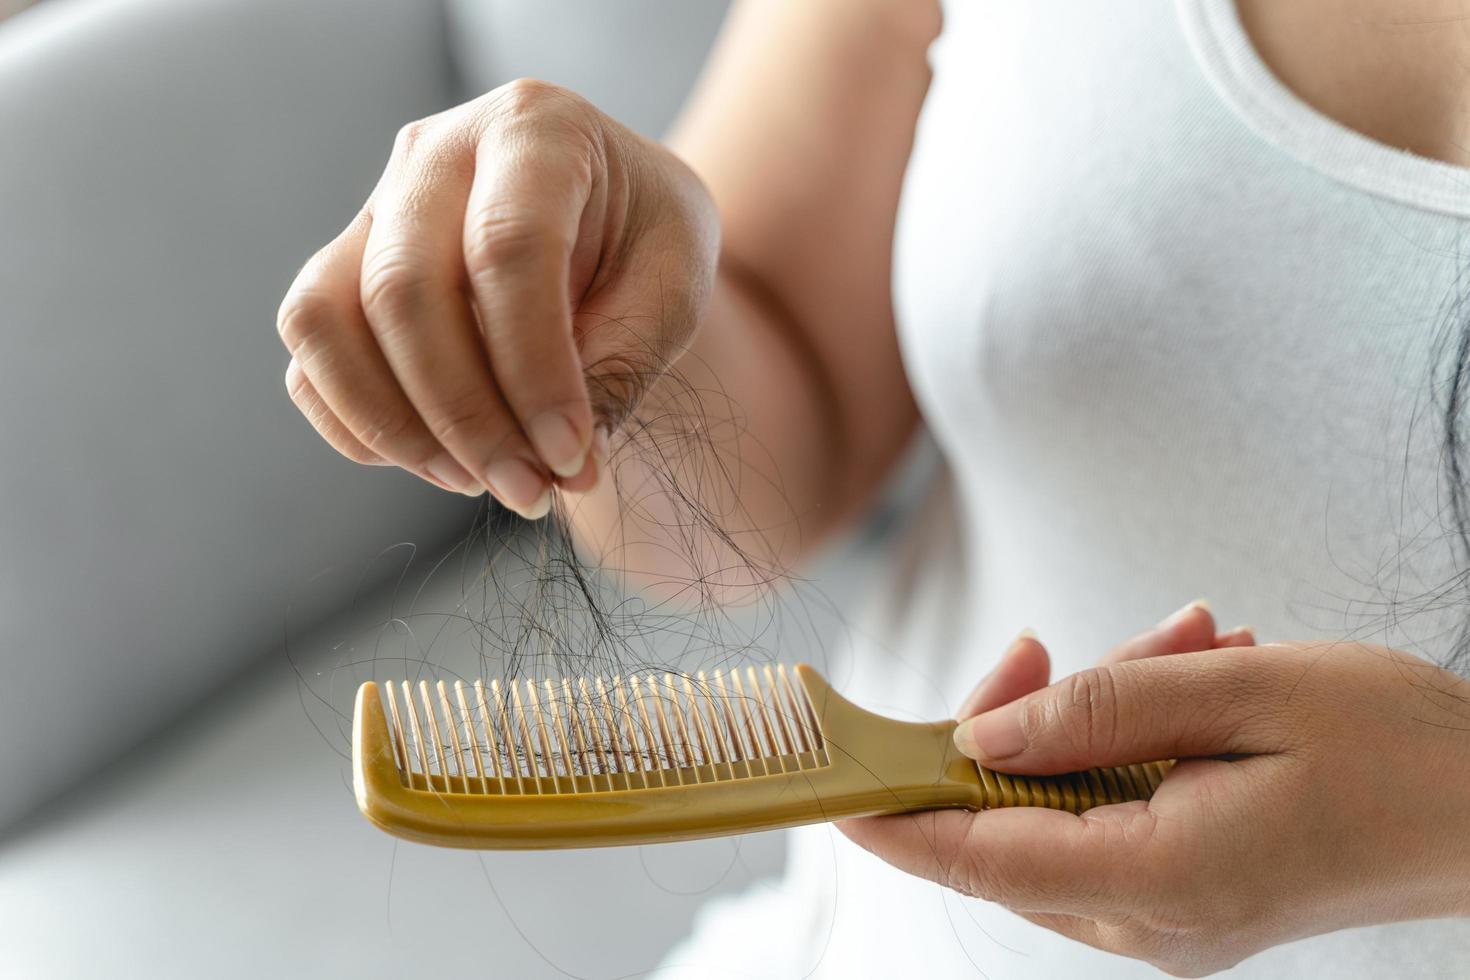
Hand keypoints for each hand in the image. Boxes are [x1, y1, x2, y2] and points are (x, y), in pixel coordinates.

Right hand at [277, 79, 718, 515]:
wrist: (611, 217)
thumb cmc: (646, 243)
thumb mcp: (674, 285)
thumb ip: (623, 362)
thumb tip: (563, 465)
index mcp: (535, 129)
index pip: (508, 248)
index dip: (534, 370)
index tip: (572, 457)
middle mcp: (435, 153)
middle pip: (403, 289)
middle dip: (467, 416)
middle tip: (530, 492)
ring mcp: (373, 209)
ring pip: (325, 319)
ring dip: (396, 426)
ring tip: (478, 482)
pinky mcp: (339, 269)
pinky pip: (310, 356)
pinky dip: (358, 425)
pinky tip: (437, 462)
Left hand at [841, 603, 1469, 975]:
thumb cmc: (1395, 744)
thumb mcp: (1242, 692)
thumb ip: (1099, 712)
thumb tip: (979, 741)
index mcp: (1164, 879)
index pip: (983, 857)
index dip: (895, 819)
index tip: (829, 785)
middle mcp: (1156, 922)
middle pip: (1010, 828)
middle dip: (1016, 724)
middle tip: (1049, 643)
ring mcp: (1172, 918)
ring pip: (1060, 813)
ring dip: (1092, 720)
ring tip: (1184, 647)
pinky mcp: (1188, 897)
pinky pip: (1110, 816)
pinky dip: (1127, 747)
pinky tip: (1192, 679)